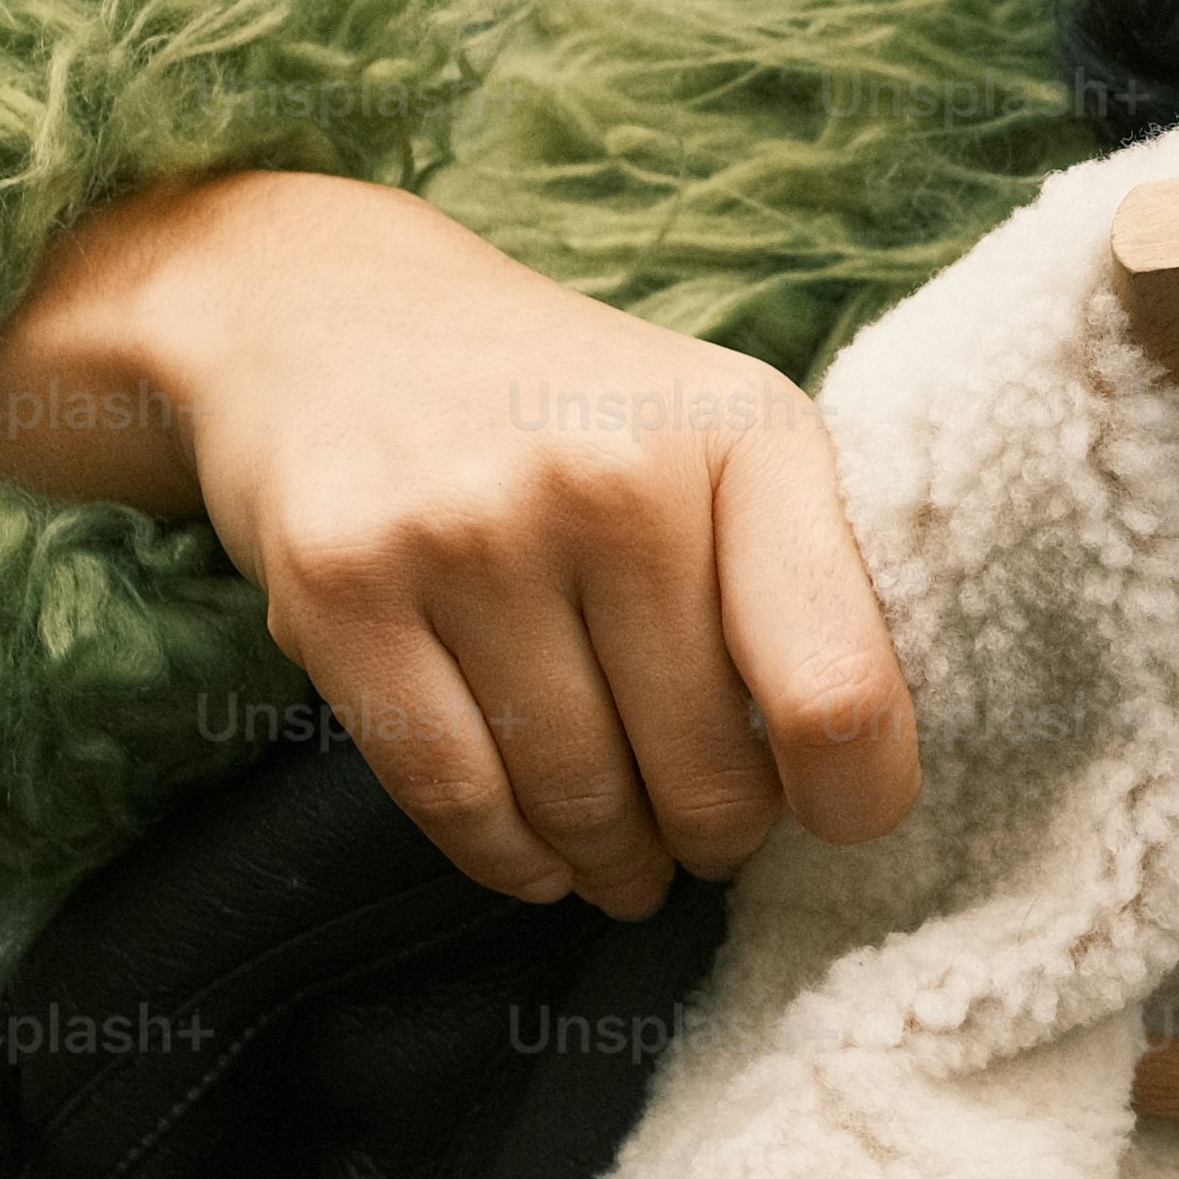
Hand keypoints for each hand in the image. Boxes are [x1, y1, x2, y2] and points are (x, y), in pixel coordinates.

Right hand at [0, 168, 915, 914]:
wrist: (325, 310)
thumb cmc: (566, 411)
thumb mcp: (718, 436)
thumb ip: (800, 582)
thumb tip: (847, 789)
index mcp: (743, 432)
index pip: (833, 684)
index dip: (853, 796)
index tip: (836, 818)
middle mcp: (609, 471)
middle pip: (698, 766)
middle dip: (714, 838)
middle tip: (707, 846)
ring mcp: (465, 526)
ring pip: (574, 794)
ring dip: (613, 864)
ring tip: (627, 869)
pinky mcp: (341, 585)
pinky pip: (451, 790)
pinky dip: (506, 857)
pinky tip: (538, 864)